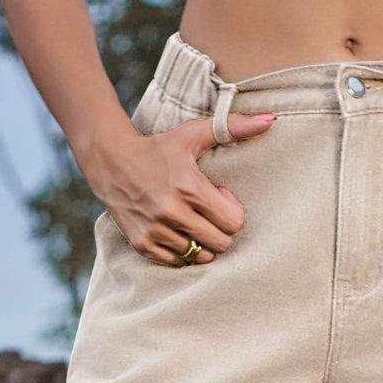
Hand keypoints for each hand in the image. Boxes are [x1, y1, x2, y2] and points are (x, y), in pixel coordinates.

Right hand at [86, 112, 275, 265]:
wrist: (111, 161)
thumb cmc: (159, 148)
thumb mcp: (194, 134)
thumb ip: (233, 127)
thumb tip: (271, 121)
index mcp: (189, 187)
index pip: (233, 222)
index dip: (230, 210)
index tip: (218, 197)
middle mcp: (172, 212)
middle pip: (221, 243)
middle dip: (220, 229)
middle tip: (206, 212)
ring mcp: (156, 231)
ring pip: (200, 256)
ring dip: (201, 242)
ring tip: (191, 221)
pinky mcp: (143, 244)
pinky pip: (177, 262)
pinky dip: (182, 251)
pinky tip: (176, 231)